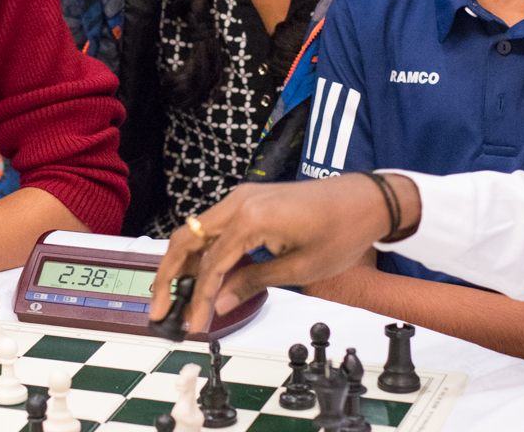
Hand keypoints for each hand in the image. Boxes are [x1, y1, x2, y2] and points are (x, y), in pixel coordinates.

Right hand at [148, 173, 419, 332]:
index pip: (211, 264)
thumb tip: (221, 303)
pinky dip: (203, 251)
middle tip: (159, 308)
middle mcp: (239, 202)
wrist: (364, 200)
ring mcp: (243, 198)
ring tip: (175, 297)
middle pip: (187, 238)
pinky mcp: (250, 200)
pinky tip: (202, 277)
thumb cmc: (340, 231)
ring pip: (197, 231)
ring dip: (183, 263)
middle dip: (169, 275)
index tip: (192, 325)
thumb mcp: (300, 269)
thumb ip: (254, 283)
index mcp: (251, 218)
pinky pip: (215, 226)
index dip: (198, 299)